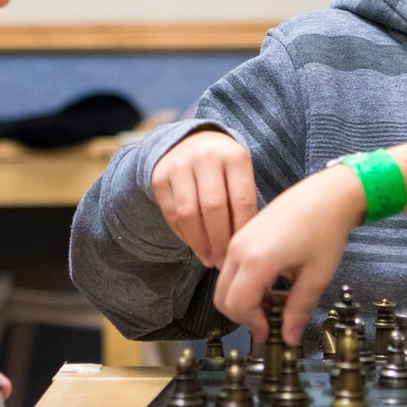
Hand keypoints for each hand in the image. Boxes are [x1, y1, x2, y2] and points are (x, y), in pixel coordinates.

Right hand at [151, 130, 258, 266]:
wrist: (192, 142)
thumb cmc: (226, 170)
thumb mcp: (241, 176)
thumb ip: (246, 204)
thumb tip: (247, 247)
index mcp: (235, 156)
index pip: (242, 201)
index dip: (242, 231)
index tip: (243, 252)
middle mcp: (206, 156)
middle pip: (214, 208)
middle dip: (219, 241)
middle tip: (224, 263)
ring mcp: (179, 164)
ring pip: (189, 213)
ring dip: (200, 243)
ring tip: (209, 260)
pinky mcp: (160, 176)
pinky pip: (171, 214)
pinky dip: (184, 235)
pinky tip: (195, 246)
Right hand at [214, 163, 366, 344]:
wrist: (329, 194)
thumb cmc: (326, 230)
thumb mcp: (316, 276)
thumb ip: (298, 310)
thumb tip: (289, 339)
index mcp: (256, 260)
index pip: (237, 305)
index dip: (252, 325)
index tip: (270, 333)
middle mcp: (239, 248)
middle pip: (223, 296)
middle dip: (244, 315)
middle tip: (271, 322)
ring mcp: (239, 239)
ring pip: (226, 282)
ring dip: (245, 299)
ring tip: (278, 301)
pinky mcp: (244, 233)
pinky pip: (233, 267)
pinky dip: (246, 283)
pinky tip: (274, 283)